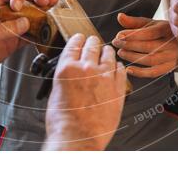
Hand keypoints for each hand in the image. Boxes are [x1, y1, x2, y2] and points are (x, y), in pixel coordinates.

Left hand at [0, 0, 56, 85]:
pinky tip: (49, 29)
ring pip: (29, 16)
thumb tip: (25, 23)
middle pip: (23, 1)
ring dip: (42, 13)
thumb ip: (4, 29)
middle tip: (47, 1)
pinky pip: (29, 35)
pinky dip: (40, 32)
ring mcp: (9, 27)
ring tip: (54, 9)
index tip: (19, 6)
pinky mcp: (13, 41)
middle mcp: (3, 13)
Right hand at [44, 34, 126, 150]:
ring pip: (108, 54)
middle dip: (93, 43)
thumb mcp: (56, 93)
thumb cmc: (63, 122)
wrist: (78, 138)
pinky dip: (118, 67)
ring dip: (107, 51)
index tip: (80, 38)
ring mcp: (104, 77)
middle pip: (92, 46)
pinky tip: (117, 67)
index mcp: (67, 69)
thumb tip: (70, 74)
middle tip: (94, 43)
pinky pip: (120, 70)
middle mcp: (86, 68)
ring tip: (107, 51)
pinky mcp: (117, 88)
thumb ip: (65, 79)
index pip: (74, 45)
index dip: (78, 39)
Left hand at [112, 14, 177, 77]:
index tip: (119, 35)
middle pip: (148, 46)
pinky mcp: (169, 68)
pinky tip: (129, 69)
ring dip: (132, 57)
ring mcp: (171, 57)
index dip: (133, 34)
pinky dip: (140, 73)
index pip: (149, 32)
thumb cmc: (162, 32)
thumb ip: (134, 22)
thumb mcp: (151, 24)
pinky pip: (154, 72)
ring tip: (120, 52)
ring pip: (149, 59)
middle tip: (116, 43)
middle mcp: (171, 43)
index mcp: (167, 29)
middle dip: (129, 45)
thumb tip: (119, 16)